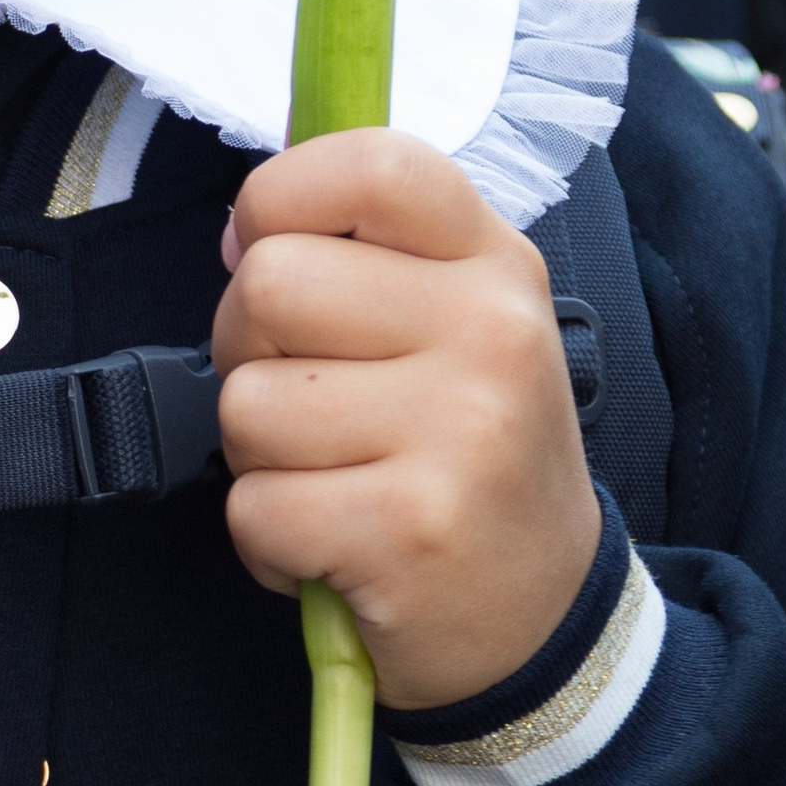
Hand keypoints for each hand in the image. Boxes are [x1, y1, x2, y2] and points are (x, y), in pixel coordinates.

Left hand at [210, 130, 601, 710]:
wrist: (542, 621)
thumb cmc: (470, 462)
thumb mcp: (459, 330)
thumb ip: (369, 259)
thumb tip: (243, 235)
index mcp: (496, 267)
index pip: (373, 165)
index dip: (280, 196)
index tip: (267, 248)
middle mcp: (491, 335)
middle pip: (270, 283)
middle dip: (249, 350)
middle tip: (309, 403)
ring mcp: (457, 432)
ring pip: (247, 402)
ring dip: (261, 458)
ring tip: (334, 483)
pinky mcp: (407, 529)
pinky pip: (255, 506)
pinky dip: (268, 542)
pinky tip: (331, 548)